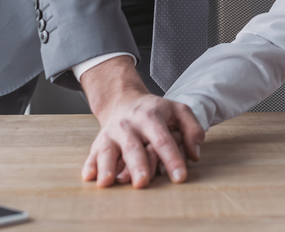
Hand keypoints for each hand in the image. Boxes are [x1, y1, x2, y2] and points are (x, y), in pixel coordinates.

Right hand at [79, 55, 203, 188]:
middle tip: (143, 182)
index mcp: (151, 117)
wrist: (124, 101)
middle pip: (133, 147)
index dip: (172, 159)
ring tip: (108, 182)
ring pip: (109, 151)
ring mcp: (111, 133)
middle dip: (138, 165)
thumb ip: (192, 129)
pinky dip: (90, 166)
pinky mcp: (99, 142)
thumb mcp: (179, 111)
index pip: (163, 140)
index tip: (179, 177)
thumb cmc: (155, 111)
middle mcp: (129, 125)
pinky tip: (89, 177)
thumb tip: (195, 155)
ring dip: (107, 166)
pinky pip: (92, 154)